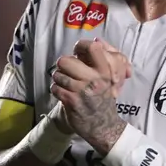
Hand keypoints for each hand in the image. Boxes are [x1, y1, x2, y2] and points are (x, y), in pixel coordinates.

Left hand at [49, 39, 128, 153]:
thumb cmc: (104, 98)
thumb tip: (96, 40)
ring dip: (59, 79)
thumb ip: (105, 58)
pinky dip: (56, 90)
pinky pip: (55, 88)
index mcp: (105, 71)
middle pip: (65, 60)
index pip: (92, 47)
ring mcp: (82, 90)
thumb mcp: (110, 78)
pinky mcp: (71, 101)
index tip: (78, 53)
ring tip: (66, 84)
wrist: (103, 125)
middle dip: (63, 66)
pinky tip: (63, 93)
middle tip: (68, 72)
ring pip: (57, 75)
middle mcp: (94, 79)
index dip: (80, 46)